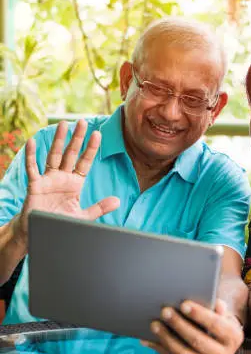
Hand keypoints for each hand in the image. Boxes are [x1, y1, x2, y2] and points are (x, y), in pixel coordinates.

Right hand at [15, 120, 119, 245]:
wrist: (41, 232)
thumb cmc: (60, 222)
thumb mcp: (83, 217)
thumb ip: (99, 208)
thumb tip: (117, 201)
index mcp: (75, 184)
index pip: (85, 162)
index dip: (91, 149)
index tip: (98, 134)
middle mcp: (62, 178)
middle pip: (70, 154)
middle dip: (77, 138)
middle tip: (82, 121)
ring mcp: (48, 180)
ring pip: (54, 156)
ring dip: (58, 140)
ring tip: (63, 124)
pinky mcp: (35, 186)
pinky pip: (32, 168)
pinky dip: (31, 156)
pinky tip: (32, 142)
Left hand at [140, 299, 243, 353]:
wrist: (225, 346)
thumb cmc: (221, 323)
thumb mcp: (225, 314)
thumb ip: (219, 309)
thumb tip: (215, 303)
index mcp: (233, 337)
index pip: (216, 325)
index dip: (199, 315)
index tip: (183, 304)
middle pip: (197, 341)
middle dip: (179, 325)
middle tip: (165, 312)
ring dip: (167, 339)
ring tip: (154, 325)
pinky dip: (160, 350)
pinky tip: (148, 340)